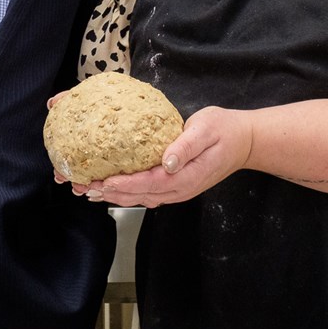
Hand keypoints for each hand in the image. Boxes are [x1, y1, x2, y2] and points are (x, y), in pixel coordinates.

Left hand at [83, 105, 253, 207]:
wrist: (245, 142)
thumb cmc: (225, 130)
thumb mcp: (206, 130)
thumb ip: (186, 146)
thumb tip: (167, 162)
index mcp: (186, 176)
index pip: (149, 184)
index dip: (125, 184)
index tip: (102, 181)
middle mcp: (179, 189)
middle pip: (139, 196)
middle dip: (109, 193)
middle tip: (82, 187)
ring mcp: (178, 191)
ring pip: (141, 198)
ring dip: (113, 196)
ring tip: (88, 190)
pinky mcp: (175, 186)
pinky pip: (147, 193)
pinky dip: (126, 193)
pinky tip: (111, 188)